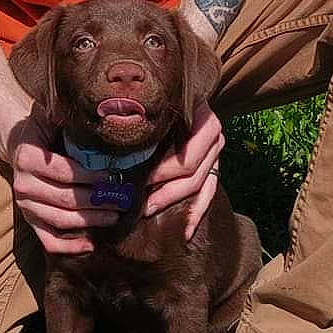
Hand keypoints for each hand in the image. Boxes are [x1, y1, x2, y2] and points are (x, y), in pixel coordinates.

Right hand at [7, 116, 119, 257]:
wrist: (19, 146)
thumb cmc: (42, 130)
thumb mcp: (47, 115)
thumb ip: (63, 113)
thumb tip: (86, 111)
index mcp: (27, 158)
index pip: (65, 173)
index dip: (92, 176)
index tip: (115, 175)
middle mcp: (22, 185)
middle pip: (66, 199)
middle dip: (98, 200)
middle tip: (124, 199)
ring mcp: (25, 206)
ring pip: (60, 220)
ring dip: (90, 221)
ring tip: (115, 216)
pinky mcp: (30, 220)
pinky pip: (48, 240)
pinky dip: (69, 247)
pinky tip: (91, 245)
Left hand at [141, 101, 223, 241]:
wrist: (180, 101)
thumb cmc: (160, 106)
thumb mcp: (158, 111)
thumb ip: (147, 125)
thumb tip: (117, 146)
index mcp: (202, 120)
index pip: (187, 157)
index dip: (164, 172)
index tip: (140, 182)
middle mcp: (214, 137)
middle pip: (192, 173)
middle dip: (165, 192)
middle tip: (139, 204)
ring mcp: (216, 153)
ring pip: (200, 185)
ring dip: (173, 201)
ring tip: (148, 211)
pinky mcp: (214, 167)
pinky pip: (209, 193)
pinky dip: (196, 213)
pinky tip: (184, 231)